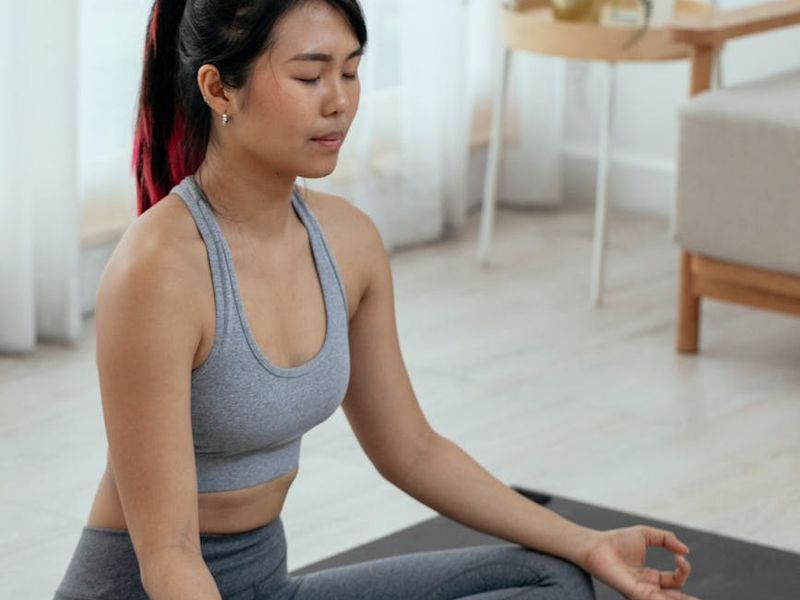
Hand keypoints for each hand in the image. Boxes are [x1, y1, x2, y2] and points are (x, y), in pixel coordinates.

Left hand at [579, 525, 699, 599]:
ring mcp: (639, 592)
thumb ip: (667, 539)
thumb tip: (685, 550)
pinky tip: (674, 599)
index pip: (674, 580)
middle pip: (673, 599)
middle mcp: (646, 587)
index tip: (680, 556)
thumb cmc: (617, 539)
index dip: (682, 569)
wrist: (596, 544)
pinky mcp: (632, 593)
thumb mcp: (646, 535)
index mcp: (650, 576)